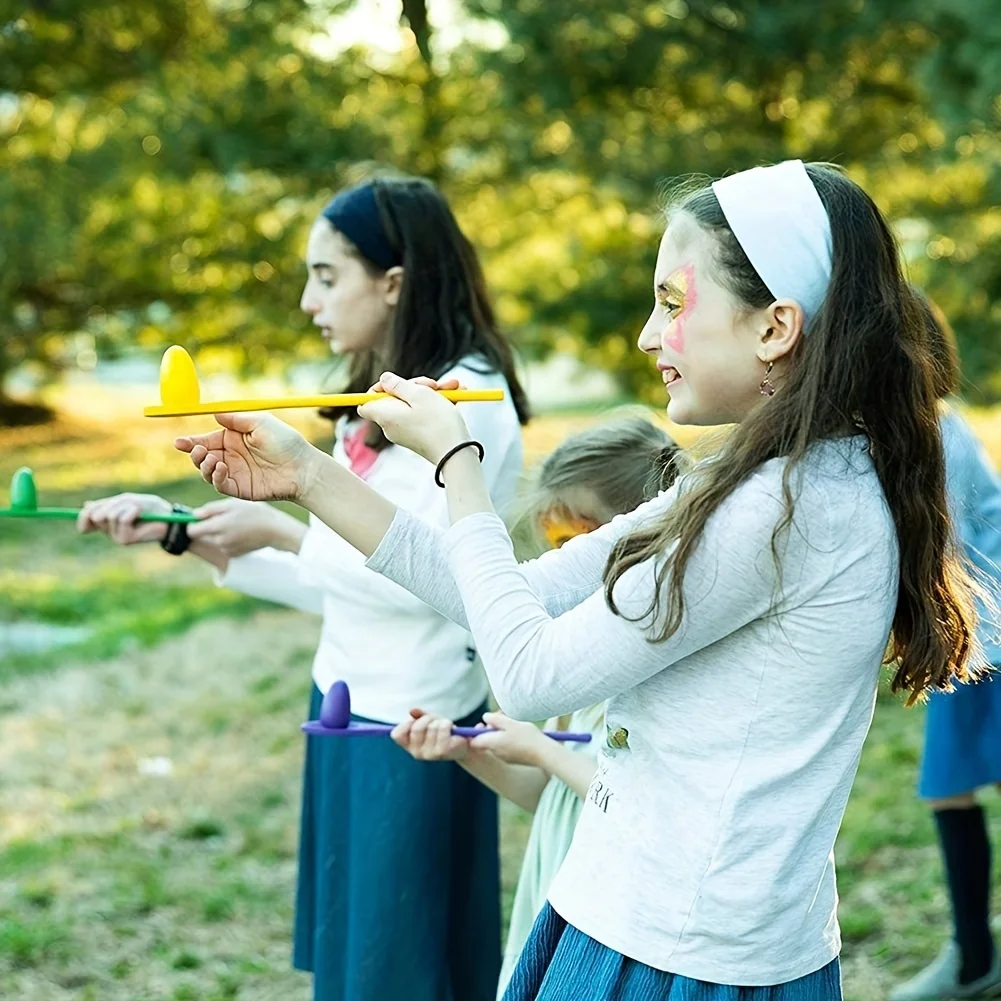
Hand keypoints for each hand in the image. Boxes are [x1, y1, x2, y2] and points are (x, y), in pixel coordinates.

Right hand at [77, 493, 171, 544]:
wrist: (168, 518)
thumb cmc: (150, 508)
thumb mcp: (126, 501)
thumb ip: (107, 505)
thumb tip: (86, 506)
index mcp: (107, 521)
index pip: (86, 521)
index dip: (83, 516)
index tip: (88, 509)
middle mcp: (109, 531)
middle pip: (96, 515)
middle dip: (111, 504)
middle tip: (127, 504)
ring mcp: (116, 537)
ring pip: (109, 516)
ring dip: (124, 507)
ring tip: (137, 510)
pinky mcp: (125, 540)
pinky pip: (122, 519)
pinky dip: (131, 511)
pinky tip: (139, 513)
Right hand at [174, 413, 320, 502]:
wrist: (303, 467)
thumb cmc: (286, 442)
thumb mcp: (261, 423)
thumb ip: (237, 419)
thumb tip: (215, 414)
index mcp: (234, 439)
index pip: (207, 440)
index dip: (191, 441)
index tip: (179, 442)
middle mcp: (232, 456)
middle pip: (203, 457)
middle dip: (195, 454)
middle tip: (199, 450)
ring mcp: (235, 473)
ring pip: (207, 472)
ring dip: (204, 466)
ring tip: (213, 459)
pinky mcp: (240, 489)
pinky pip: (219, 485)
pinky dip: (215, 477)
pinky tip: (221, 468)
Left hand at [186, 498, 297, 557]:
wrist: (276, 531)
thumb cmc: (255, 513)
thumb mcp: (233, 504)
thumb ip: (211, 510)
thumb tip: (194, 515)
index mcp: (217, 528)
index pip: (191, 530)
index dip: (192, 524)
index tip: (198, 518)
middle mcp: (219, 541)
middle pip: (203, 535)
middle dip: (209, 527)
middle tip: (224, 517)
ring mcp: (227, 549)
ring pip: (215, 539)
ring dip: (221, 532)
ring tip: (238, 522)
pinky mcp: (235, 554)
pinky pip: (225, 545)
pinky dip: (230, 539)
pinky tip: (243, 531)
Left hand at [357, 373, 468, 464]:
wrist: (457, 455)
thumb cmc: (438, 424)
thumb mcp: (419, 394)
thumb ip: (398, 384)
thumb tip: (384, 379)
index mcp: (385, 415)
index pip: (365, 402)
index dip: (378, 388)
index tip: (396, 382)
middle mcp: (392, 426)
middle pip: (395, 399)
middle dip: (417, 386)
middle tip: (435, 384)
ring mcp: (406, 432)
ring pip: (414, 405)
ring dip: (433, 394)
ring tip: (454, 388)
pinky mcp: (420, 437)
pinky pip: (424, 415)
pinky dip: (437, 405)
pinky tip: (456, 396)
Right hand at [391, 708, 474, 761]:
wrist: (463, 745)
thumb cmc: (443, 732)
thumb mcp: (429, 721)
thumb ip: (419, 716)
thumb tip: (412, 710)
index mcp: (410, 746)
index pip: (397, 735)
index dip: (405, 723)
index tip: (415, 720)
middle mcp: (417, 753)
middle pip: (416, 727)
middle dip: (427, 718)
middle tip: (435, 721)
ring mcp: (429, 754)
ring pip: (431, 727)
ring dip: (439, 721)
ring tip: (445, 727)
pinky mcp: (443, 751)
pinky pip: (443, 728)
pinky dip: (447, 724)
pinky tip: (451, 730)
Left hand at [468, 712, 551, 766]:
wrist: (544, 754)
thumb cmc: (527, 737)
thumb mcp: (510, 723)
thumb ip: (495, 719)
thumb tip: (484, 717)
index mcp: (492, 743)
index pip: (474, 741)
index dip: (475, 731)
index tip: (484, 723)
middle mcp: (495, 752)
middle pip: (486, 740)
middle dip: (491, 728)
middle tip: (502, 717)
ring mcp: (504, 757)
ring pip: (496, 742)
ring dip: (500, 732)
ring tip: (512, 723)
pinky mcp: (513, 759)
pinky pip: (505, 747)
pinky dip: (507, 739)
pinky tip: (519, 733)